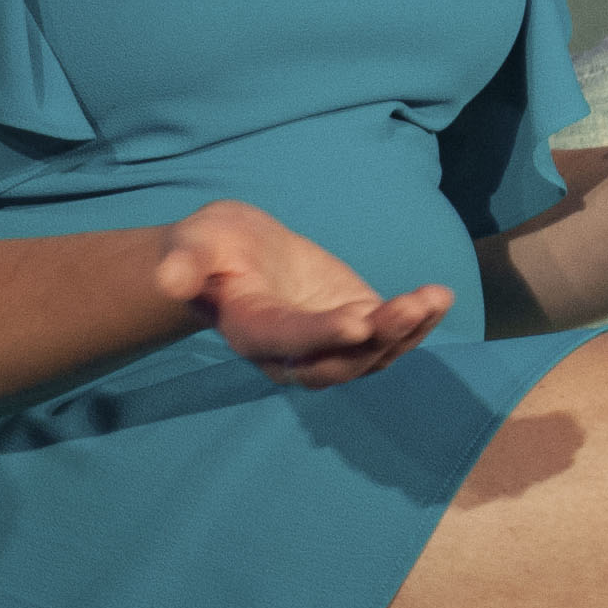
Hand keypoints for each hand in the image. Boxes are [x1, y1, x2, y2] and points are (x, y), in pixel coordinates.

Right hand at [157, 200, 452, 387]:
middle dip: (375, 340)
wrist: (234, 258)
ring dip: (405, 333)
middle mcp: (291, 354)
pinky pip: (389, 341)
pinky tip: (438, 299)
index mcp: (251, 331)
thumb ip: (185, 264)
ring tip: (433, 299)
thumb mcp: (194, 245)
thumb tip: (169, 279)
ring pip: (369, 357)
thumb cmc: (212, 248)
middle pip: (336, 362)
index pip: (288, 341)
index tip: (358, 321)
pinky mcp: (354, 331)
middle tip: (407, 308)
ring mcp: (327, 347)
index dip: (323, 335)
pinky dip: (416, 325)